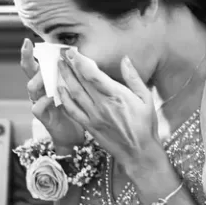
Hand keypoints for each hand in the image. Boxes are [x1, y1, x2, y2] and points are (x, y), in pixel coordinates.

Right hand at [20, 40, 84, 151]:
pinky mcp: (43, 116)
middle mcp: (39, 90)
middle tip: (32, 52)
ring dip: (39, 80)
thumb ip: (71, 73)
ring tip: (47, 76)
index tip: (27, 41)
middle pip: (28, 72)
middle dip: (27, 60)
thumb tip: (75, 53)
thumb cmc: (74, 107)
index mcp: (46, 81)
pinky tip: (51, 97)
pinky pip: (37, 107)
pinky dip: (43, 101)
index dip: (28, 53)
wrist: (73, 134)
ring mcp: (39, 102)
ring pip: (31, 87)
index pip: (35, 64)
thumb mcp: (73, 87)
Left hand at [56, 49, 159, 171]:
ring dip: (65, 78)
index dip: (80, 61)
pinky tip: (60, 89)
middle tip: (62, 54)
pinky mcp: (89, 126)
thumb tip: (125, 59)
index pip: (93, 74)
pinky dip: (65, 99)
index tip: (73, 52)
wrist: (139, 153)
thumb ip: (134, 78)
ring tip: (59, 66)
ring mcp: (94, 116)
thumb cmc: (146, 125)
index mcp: (117, 95)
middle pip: (81, 81)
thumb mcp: (146, 98)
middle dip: (70, 66)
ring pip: (74, 93)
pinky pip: (73, 110)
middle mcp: (102, 104)